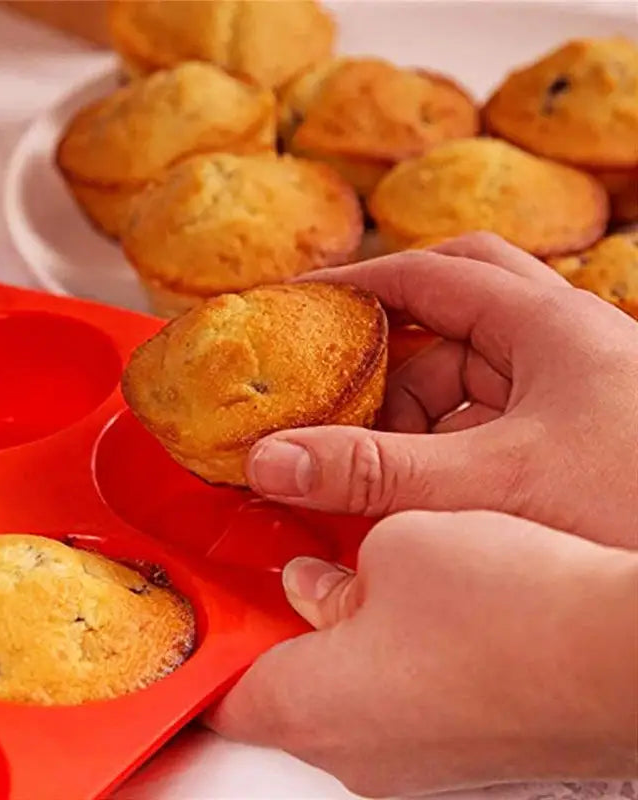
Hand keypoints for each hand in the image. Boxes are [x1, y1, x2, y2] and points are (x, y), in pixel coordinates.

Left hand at [209, 510, 637, 796]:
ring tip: (346, 569)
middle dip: (271, 626)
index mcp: (312, 707)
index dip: (197, 651)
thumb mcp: (394, 545)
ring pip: (337, 691)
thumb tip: (315, 588)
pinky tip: (410, 600)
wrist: (624, 653)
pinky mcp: (456, 748)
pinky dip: (381, 653)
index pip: (217, 695)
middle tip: (273, 566)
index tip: (193, 616)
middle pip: (276, 690)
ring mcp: (410, 760)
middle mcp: (355, 753)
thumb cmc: (515, 608)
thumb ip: (332, 574)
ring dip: (332, 635)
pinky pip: (390, 699)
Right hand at [244, 233, 637, 548]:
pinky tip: (419, 481)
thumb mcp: (490, 485)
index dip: (355, 283)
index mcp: (550, 326)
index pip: (430, 272)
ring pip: (471, 365)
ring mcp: (571, 389)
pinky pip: (488, 415)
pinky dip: (443, 438)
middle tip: (339, 367)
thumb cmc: (632, 513)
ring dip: (415, 400)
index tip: (297, 305)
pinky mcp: (573, 434)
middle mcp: (563, 343)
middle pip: (458, 299)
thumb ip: (376, 473)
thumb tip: (272, 460)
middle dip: (391, 332)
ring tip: (371, 450)